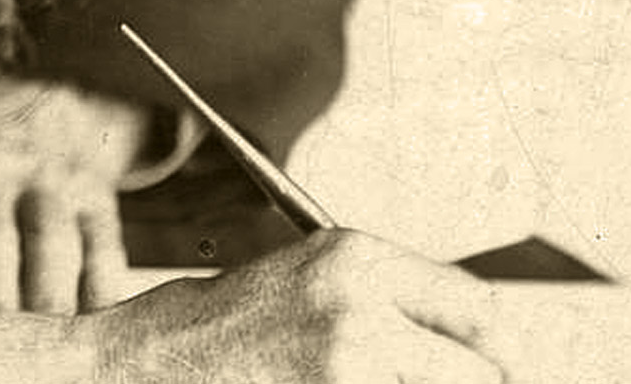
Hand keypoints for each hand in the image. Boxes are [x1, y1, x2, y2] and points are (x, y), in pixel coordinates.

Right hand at [0, 230, 505, 383]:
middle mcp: (359, 306)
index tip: (490, 363)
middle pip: (478, 366)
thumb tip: (471, 339)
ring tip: (360, 381)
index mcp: (356, 258)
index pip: (476, 307)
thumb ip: (385, 299)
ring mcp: (348, 363)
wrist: (140, 366)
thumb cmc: (215, 327)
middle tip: (430, 382)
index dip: (490, 347)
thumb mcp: (308, 282)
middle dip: (466, 381)